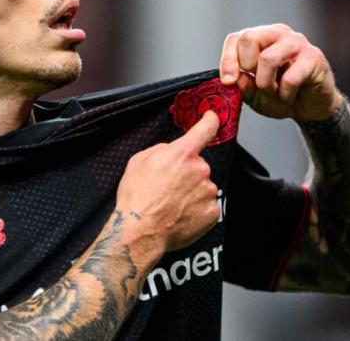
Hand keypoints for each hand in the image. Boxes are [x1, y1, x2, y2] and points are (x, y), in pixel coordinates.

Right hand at [116, 111, 221, 258]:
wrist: (140, 232)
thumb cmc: (136, 197)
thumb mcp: (138, 161)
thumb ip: (161, 150)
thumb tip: (171, 151)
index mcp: (182, 153)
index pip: (205, 129)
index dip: (211, 120)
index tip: (213, 117)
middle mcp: (200, 170)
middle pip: (198, 165)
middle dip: (186, 173)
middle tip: (167, 188)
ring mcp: (208, 192)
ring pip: (202, 186)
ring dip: (191, 192)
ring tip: (170, 205)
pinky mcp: (213, 212)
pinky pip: (206, 206)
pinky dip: (195, 209)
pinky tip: (179, 215)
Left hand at [219, 23, 342, 120]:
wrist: (311, 108)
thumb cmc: (281, 96)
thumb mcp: (255, 95)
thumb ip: (243, 86)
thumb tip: (234, 78)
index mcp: (261, 38)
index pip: (236, 39)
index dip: (228, 60)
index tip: (228, 82)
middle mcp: (278, 34)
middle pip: (248, 38)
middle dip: (247, 67)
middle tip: (258, 84)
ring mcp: (297, 42)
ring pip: (267, 58)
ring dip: (266, 84)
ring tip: (275, 94)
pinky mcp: (314, 57)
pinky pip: (290, 78)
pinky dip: (285, 95)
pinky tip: (290, 97)